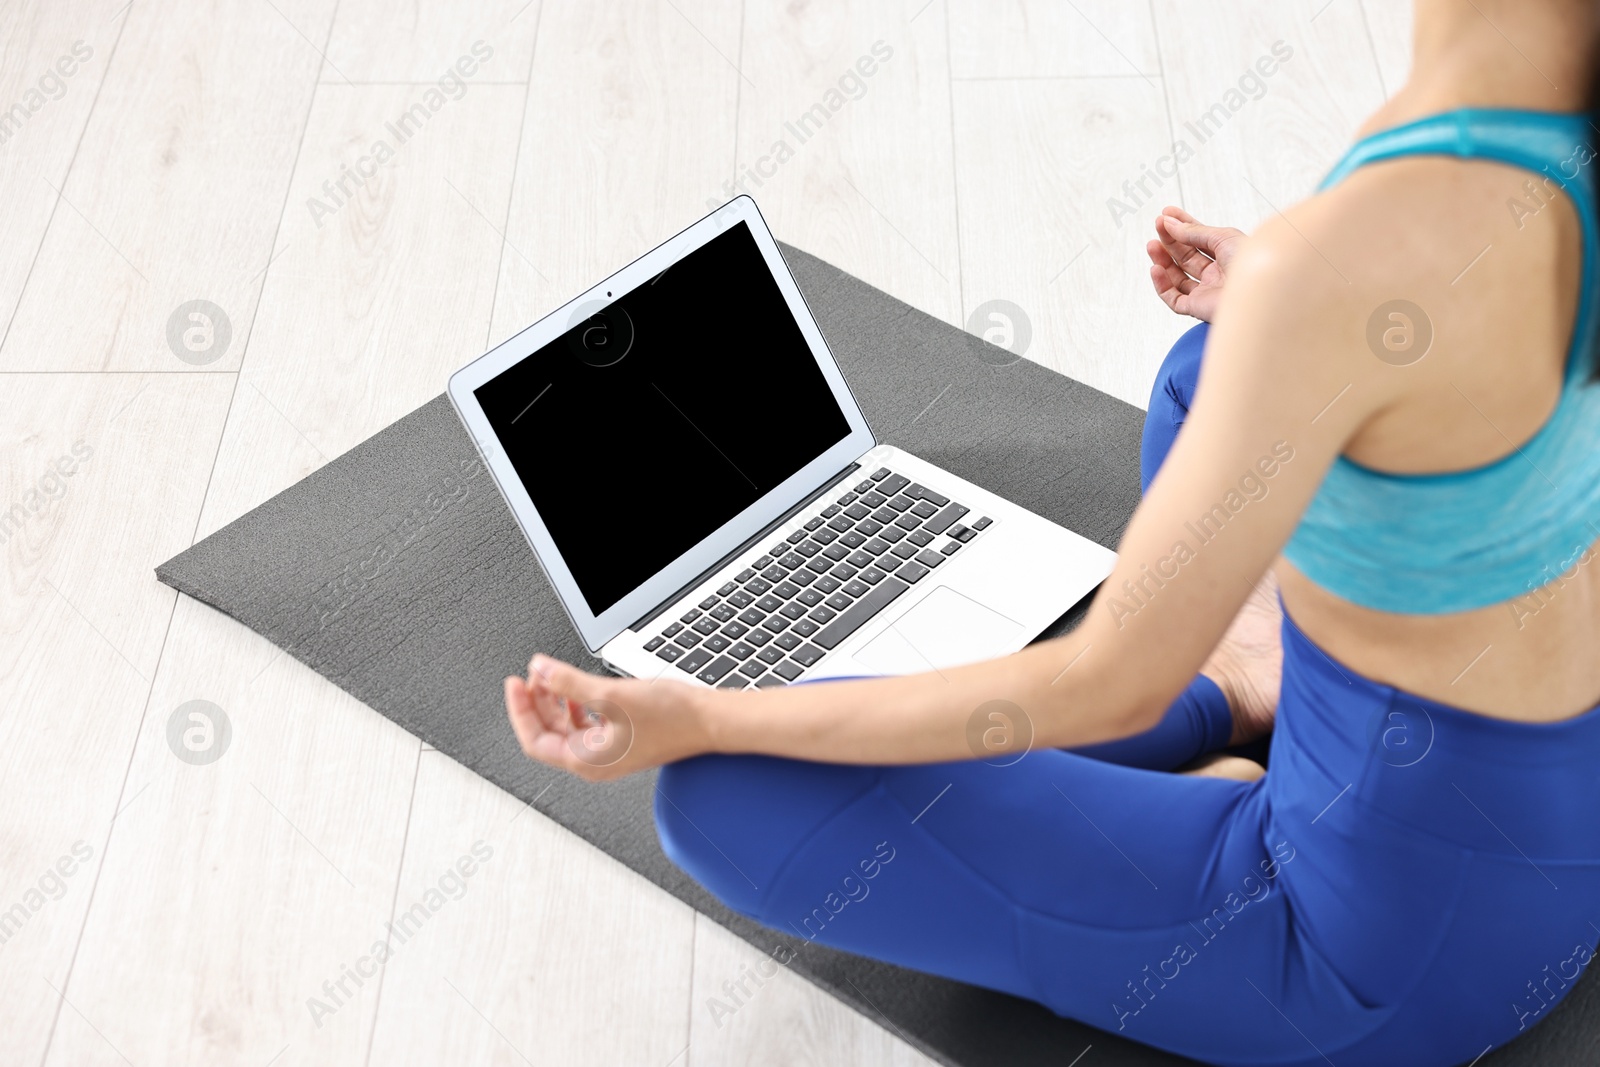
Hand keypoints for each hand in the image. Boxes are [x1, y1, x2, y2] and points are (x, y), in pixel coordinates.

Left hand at [504, 654, 714, 780]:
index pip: (534, 739)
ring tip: (551, 676)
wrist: (710, 721)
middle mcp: (595, 762)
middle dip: (537, 701)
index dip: (520, 709)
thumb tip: (539, 670)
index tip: (516, 682)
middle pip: (548, 733)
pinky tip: (579, 688)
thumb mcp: (610, 695)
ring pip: (566, 727)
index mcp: (586, 761)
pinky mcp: (622, 739)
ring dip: (555, 701)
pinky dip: (576, 704)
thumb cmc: (672, 718)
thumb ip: (568, 682)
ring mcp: (608, 752)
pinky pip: (586, 724)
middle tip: (533, 674)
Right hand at [1146, 206, 1244, 322]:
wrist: (1259, 291)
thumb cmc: (1253, 264)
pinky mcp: (1197, 308)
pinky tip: (1156, 269)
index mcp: (1228, 256)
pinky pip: (1174, 298)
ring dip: (1162, 260)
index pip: (1199, 239)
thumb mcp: (1223, 237)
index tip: (1167, 214)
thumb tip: (1171, 223)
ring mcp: (1207, 291)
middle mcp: (1217, 275)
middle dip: (1170, 240)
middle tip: (1158, 224)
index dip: (1182, 226)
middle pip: (1186, 257)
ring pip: (1177, 277)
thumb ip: (1194, 231)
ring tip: (1152, 245)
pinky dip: (1162, 285)